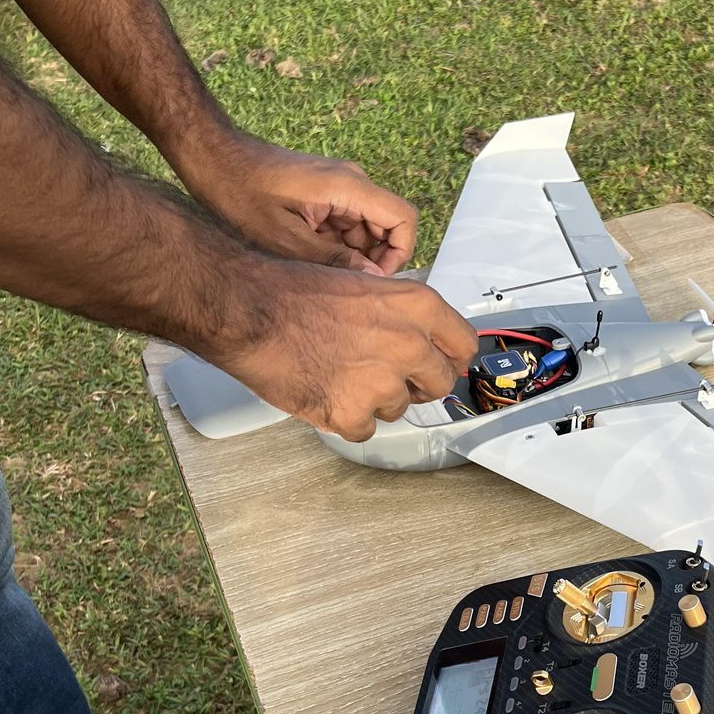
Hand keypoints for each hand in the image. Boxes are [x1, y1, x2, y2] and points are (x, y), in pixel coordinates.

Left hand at [188, 134, 417, 274]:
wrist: (212, 158)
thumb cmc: (239, 193)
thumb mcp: (286, 239)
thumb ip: (333, 260)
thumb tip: (372, 280)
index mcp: (348, 187)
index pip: (403, 219)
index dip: (400, 254)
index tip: (378, 281)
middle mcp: (351, 183)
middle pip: (387, 227)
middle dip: (373, 260)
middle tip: (346, 287)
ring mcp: (338, 188)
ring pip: (365, 230)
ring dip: (351, 256)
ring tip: (321, 276)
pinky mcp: (324, 194)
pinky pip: (345, 224)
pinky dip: (335, 246)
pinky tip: (309, 262)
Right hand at [223, 262, 479, 442]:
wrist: (249, 311)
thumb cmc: (295, 292)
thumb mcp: (364, 284)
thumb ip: (399, 314)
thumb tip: (417, 338)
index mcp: (416, 306)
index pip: (464, 344)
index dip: (453, 357)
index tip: (445, 365)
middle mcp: (408, 345)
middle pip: (439, 383)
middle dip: (417, 384)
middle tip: (387, 377)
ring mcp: (382, 383)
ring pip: (397, 408)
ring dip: (375, 400)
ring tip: (338, 374)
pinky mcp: (351, 414)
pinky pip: (364, 429)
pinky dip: (345, 419)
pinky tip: (324, 392)